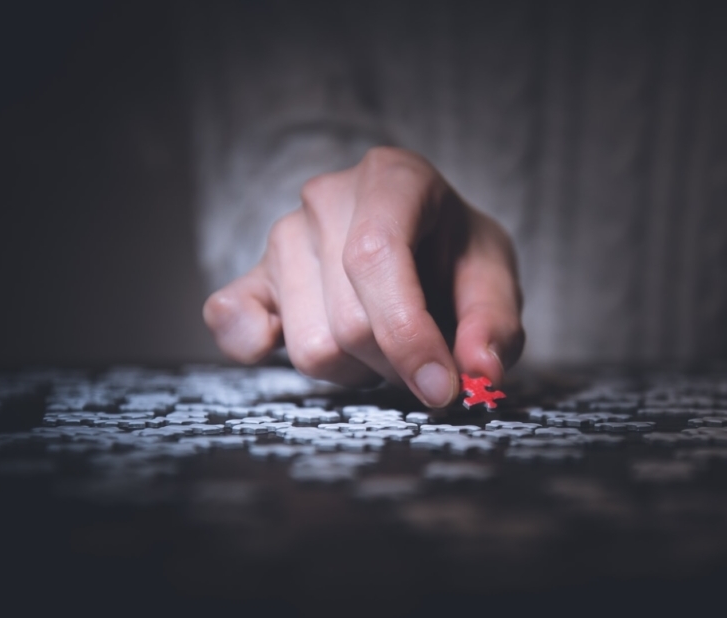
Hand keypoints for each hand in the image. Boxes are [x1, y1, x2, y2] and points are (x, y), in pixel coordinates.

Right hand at [203, 147, 524, 407]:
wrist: (425, 242)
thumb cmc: (457, 256)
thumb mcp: (495, 279)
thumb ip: (494, 323)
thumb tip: (479, 371)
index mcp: (392, 177)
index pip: (376, 257)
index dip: (407, 334)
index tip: (441, 388)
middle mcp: (327, 197)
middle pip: (348, 321)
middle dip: (397, 363)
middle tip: (428, 356)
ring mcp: (283, 235)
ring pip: (310, 346)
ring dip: (357, 370)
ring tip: (385, 341)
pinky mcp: (253, 276)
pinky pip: (231, 320)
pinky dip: (257, 345)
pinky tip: (292, 341)